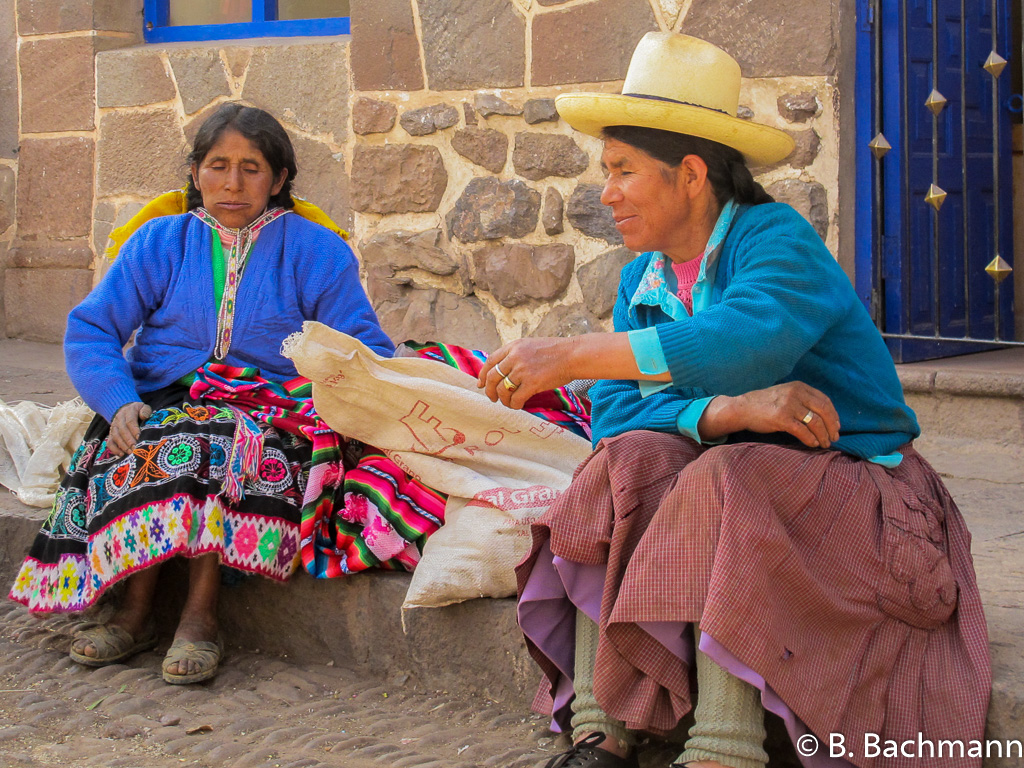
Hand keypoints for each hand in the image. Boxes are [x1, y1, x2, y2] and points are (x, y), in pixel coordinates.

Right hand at [108, 402, 152, 456]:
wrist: (125, 409)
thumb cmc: (139, 411)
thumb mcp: (143, 407)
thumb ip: (145, 411)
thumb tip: (144, 416)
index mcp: (128, 411)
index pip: (130, 421)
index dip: (134, 430)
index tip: (139, 437)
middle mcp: (119, 418)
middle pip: (122, 430)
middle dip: (128, 440)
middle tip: (135, 448)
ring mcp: (114, 426)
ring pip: (115, 436)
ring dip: (122, 445)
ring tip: (130, 452)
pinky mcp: (111, 433)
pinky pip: (109, 442)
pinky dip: (114, 449)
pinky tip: (121, 454)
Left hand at [477, 337, 576, 409]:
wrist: (573, 355)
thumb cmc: (555, 352)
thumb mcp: (530, 346)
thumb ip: (515, 355)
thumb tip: (502, 372)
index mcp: (513, 346)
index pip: (490, 361)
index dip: (482, 375)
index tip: (480, 384)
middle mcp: (515, 357)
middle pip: (492, 377)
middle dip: (489, 391)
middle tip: (493, 398)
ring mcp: (523, 370)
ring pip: (502, 390)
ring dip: (503, 400)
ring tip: (508, 403)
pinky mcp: (532, 382)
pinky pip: (515, 398)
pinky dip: (514, 404)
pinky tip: (517, 406)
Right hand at [701, 381, 840, 447]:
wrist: (742, 408)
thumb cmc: (764, 404)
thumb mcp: (785, 394)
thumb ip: (802, 399)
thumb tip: (823, 415)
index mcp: (799, 386)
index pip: (824, 400)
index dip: (834, 415)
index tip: (836, 426)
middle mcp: (796, 393)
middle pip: (824, 410)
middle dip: (832, 426)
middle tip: (834, 437)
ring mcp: (788, 405)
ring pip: (815, 422)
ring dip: (823, 435)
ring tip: (825, 443)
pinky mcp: (781, 418)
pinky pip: (802, 431)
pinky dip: (810, 439)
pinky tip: (812, 444)